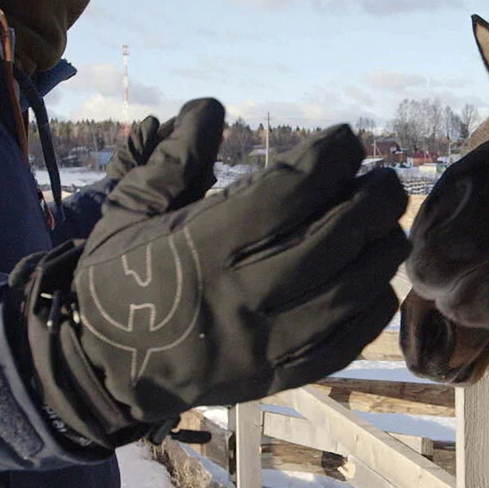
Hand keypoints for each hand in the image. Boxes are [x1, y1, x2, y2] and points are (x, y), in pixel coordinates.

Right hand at [9, 101, 408, 445]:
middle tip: (385, 180)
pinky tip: (379, 285)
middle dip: (370, 202)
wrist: (97, 368)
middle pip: (329, 241)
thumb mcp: (130, 208)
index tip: (347, 141)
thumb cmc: (118, 278)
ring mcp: (259, 345)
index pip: (284, 194)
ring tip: (391, 227)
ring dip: (379, 255)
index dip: (326, 160)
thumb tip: (211, 107)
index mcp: (199, 247)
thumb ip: (173, 157)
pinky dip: (369, 314)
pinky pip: (338, 346)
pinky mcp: (271, 379)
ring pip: (345, 295)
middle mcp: (236, 296)